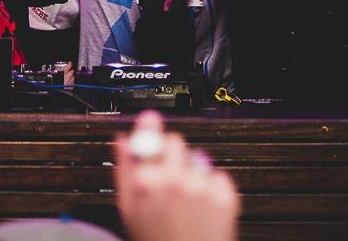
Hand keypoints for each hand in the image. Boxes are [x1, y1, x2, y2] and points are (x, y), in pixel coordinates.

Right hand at [114, 111, 238, 240]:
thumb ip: (125, 169)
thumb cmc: (157, 240)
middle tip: (169, 178)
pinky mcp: (225, 195)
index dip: (148, 127)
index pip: (147, 137)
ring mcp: (201, 186)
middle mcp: (175, 179)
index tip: (150, 119)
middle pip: (175, 141)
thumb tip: (122, 140)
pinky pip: (218, 174)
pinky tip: (203, 206)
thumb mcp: (129, 209)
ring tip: (187, 199)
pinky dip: (212, 186)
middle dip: (171, 154)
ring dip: (192, 171)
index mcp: (147, 181)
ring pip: (198, 157)